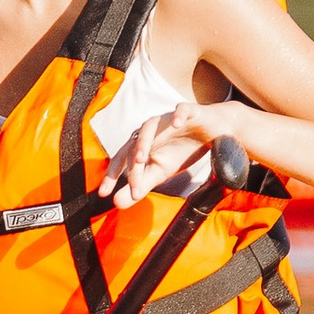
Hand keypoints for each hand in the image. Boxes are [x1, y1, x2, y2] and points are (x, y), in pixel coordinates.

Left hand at [100, 98, 227, 211]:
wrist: (210, 133)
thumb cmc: (180, 151)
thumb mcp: (160, 173)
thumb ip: (140, 185)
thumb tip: (116, 204)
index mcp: (140, 144)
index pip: (121, 159)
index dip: (111, 175)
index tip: (103, 194)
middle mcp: (149, 130)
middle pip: (133, 145)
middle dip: (131, 166)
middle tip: (133, 188)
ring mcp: (166, 119)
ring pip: (150, 126)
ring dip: (144, 141)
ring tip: (141, 158)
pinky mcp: (188, 111)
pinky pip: (181, 110)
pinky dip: (177, 116)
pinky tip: (176, 124)